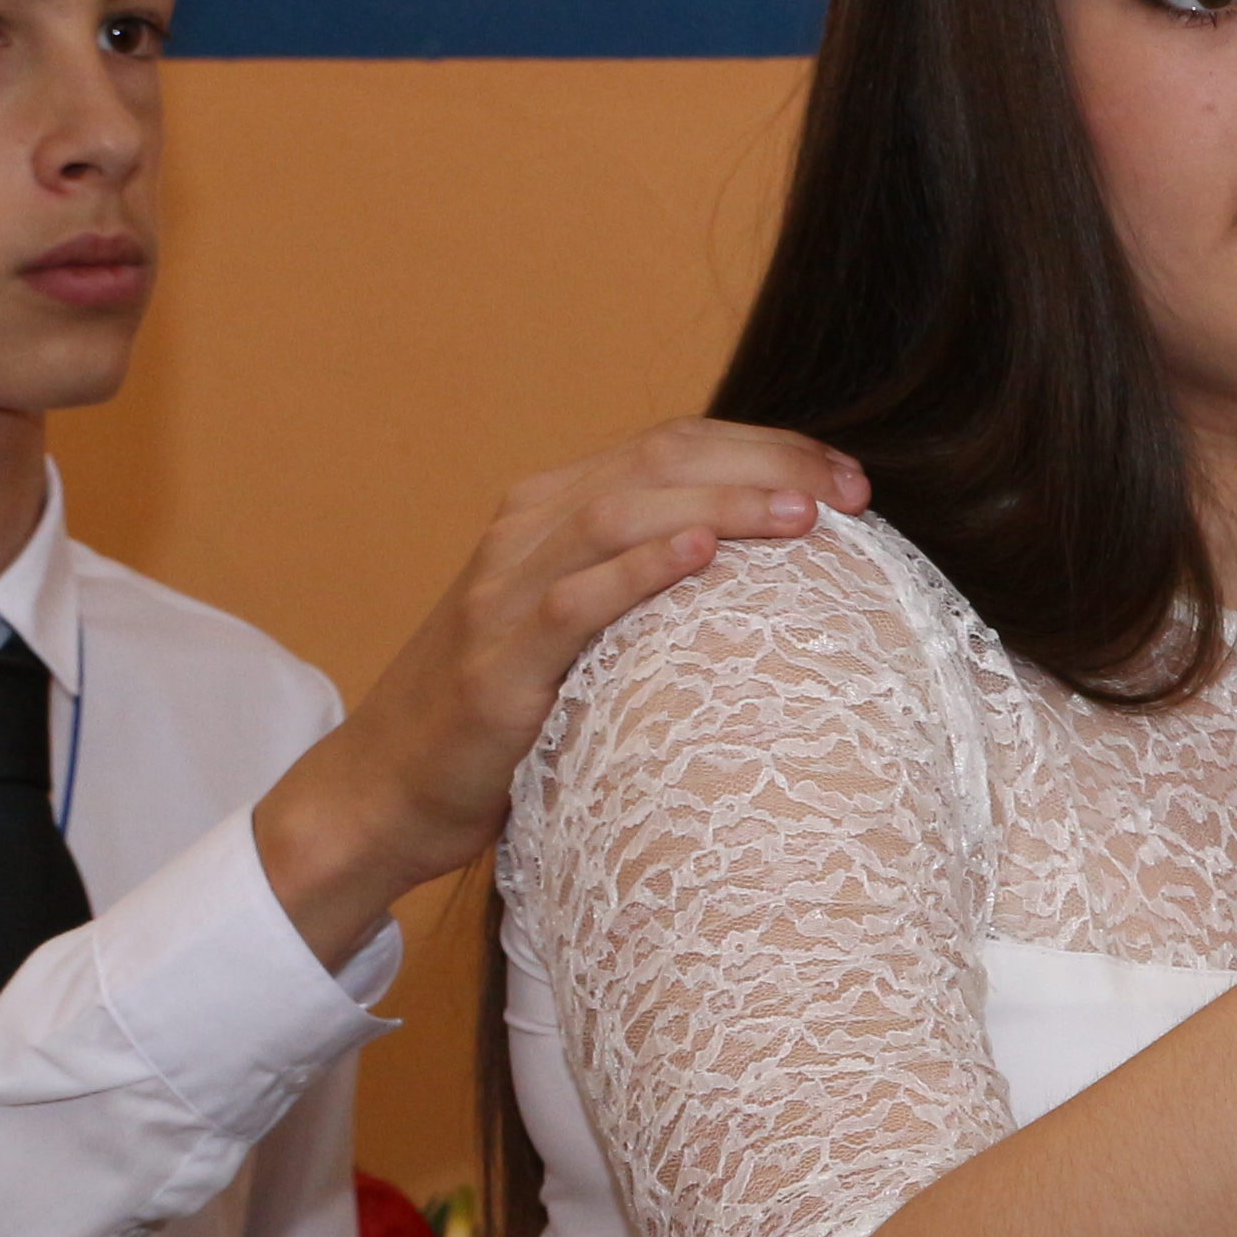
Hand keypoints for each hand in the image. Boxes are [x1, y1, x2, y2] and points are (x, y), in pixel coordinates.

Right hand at [253, 420, 867, 966]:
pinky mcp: (496, 667)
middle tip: (852, 493)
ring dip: (720, 506)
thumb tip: (769, 564)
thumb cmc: (508, 711)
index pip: (672, 446)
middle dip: (766, 466)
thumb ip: (648, 578)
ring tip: (802, 515)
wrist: (384, 790)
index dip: (768, 449)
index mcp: (548, 514)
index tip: (851, 482)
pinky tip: (701, 557)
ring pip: (618, 515)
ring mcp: (503, 598)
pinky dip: (639, 572)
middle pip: (657, 463)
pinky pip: (573, 603)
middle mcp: (523, 536)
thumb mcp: (581, 623)